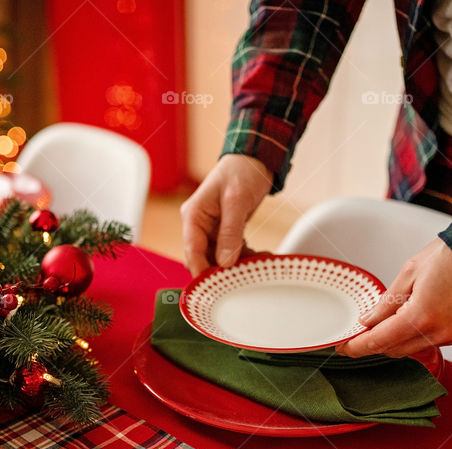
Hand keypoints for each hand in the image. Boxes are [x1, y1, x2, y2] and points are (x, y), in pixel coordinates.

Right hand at [181, 154, 272, 274]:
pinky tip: (260, 257)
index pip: (192, 250)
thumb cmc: (241, 171)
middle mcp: (199, 224)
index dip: (201, 271)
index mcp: (193, 215)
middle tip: (241, 279)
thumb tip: (224, 261)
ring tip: (257, 265)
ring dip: (236, 265)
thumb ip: (230, 232)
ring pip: (219, 257)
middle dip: (221, 270)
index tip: (214, 287)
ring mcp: (212, 229)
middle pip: (204, 258)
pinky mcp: (225, 231)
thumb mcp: (236, 201)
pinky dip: (244, 257)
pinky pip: (231, 251)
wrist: (255, 159)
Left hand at [335, 239, 451, 357]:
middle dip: (373, 344)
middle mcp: (437, 333)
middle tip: (356, 335)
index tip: (343, 347)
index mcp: (420, 317)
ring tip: (378, 327)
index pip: (379, 341)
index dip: (357, 346)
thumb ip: (387, 301)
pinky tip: (404, 323)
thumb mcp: (410, 272)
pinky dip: (412, 337)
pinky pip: (428, 343)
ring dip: (392, 342)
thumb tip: (368, 319)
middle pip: (393, 350)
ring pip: (410, 349)